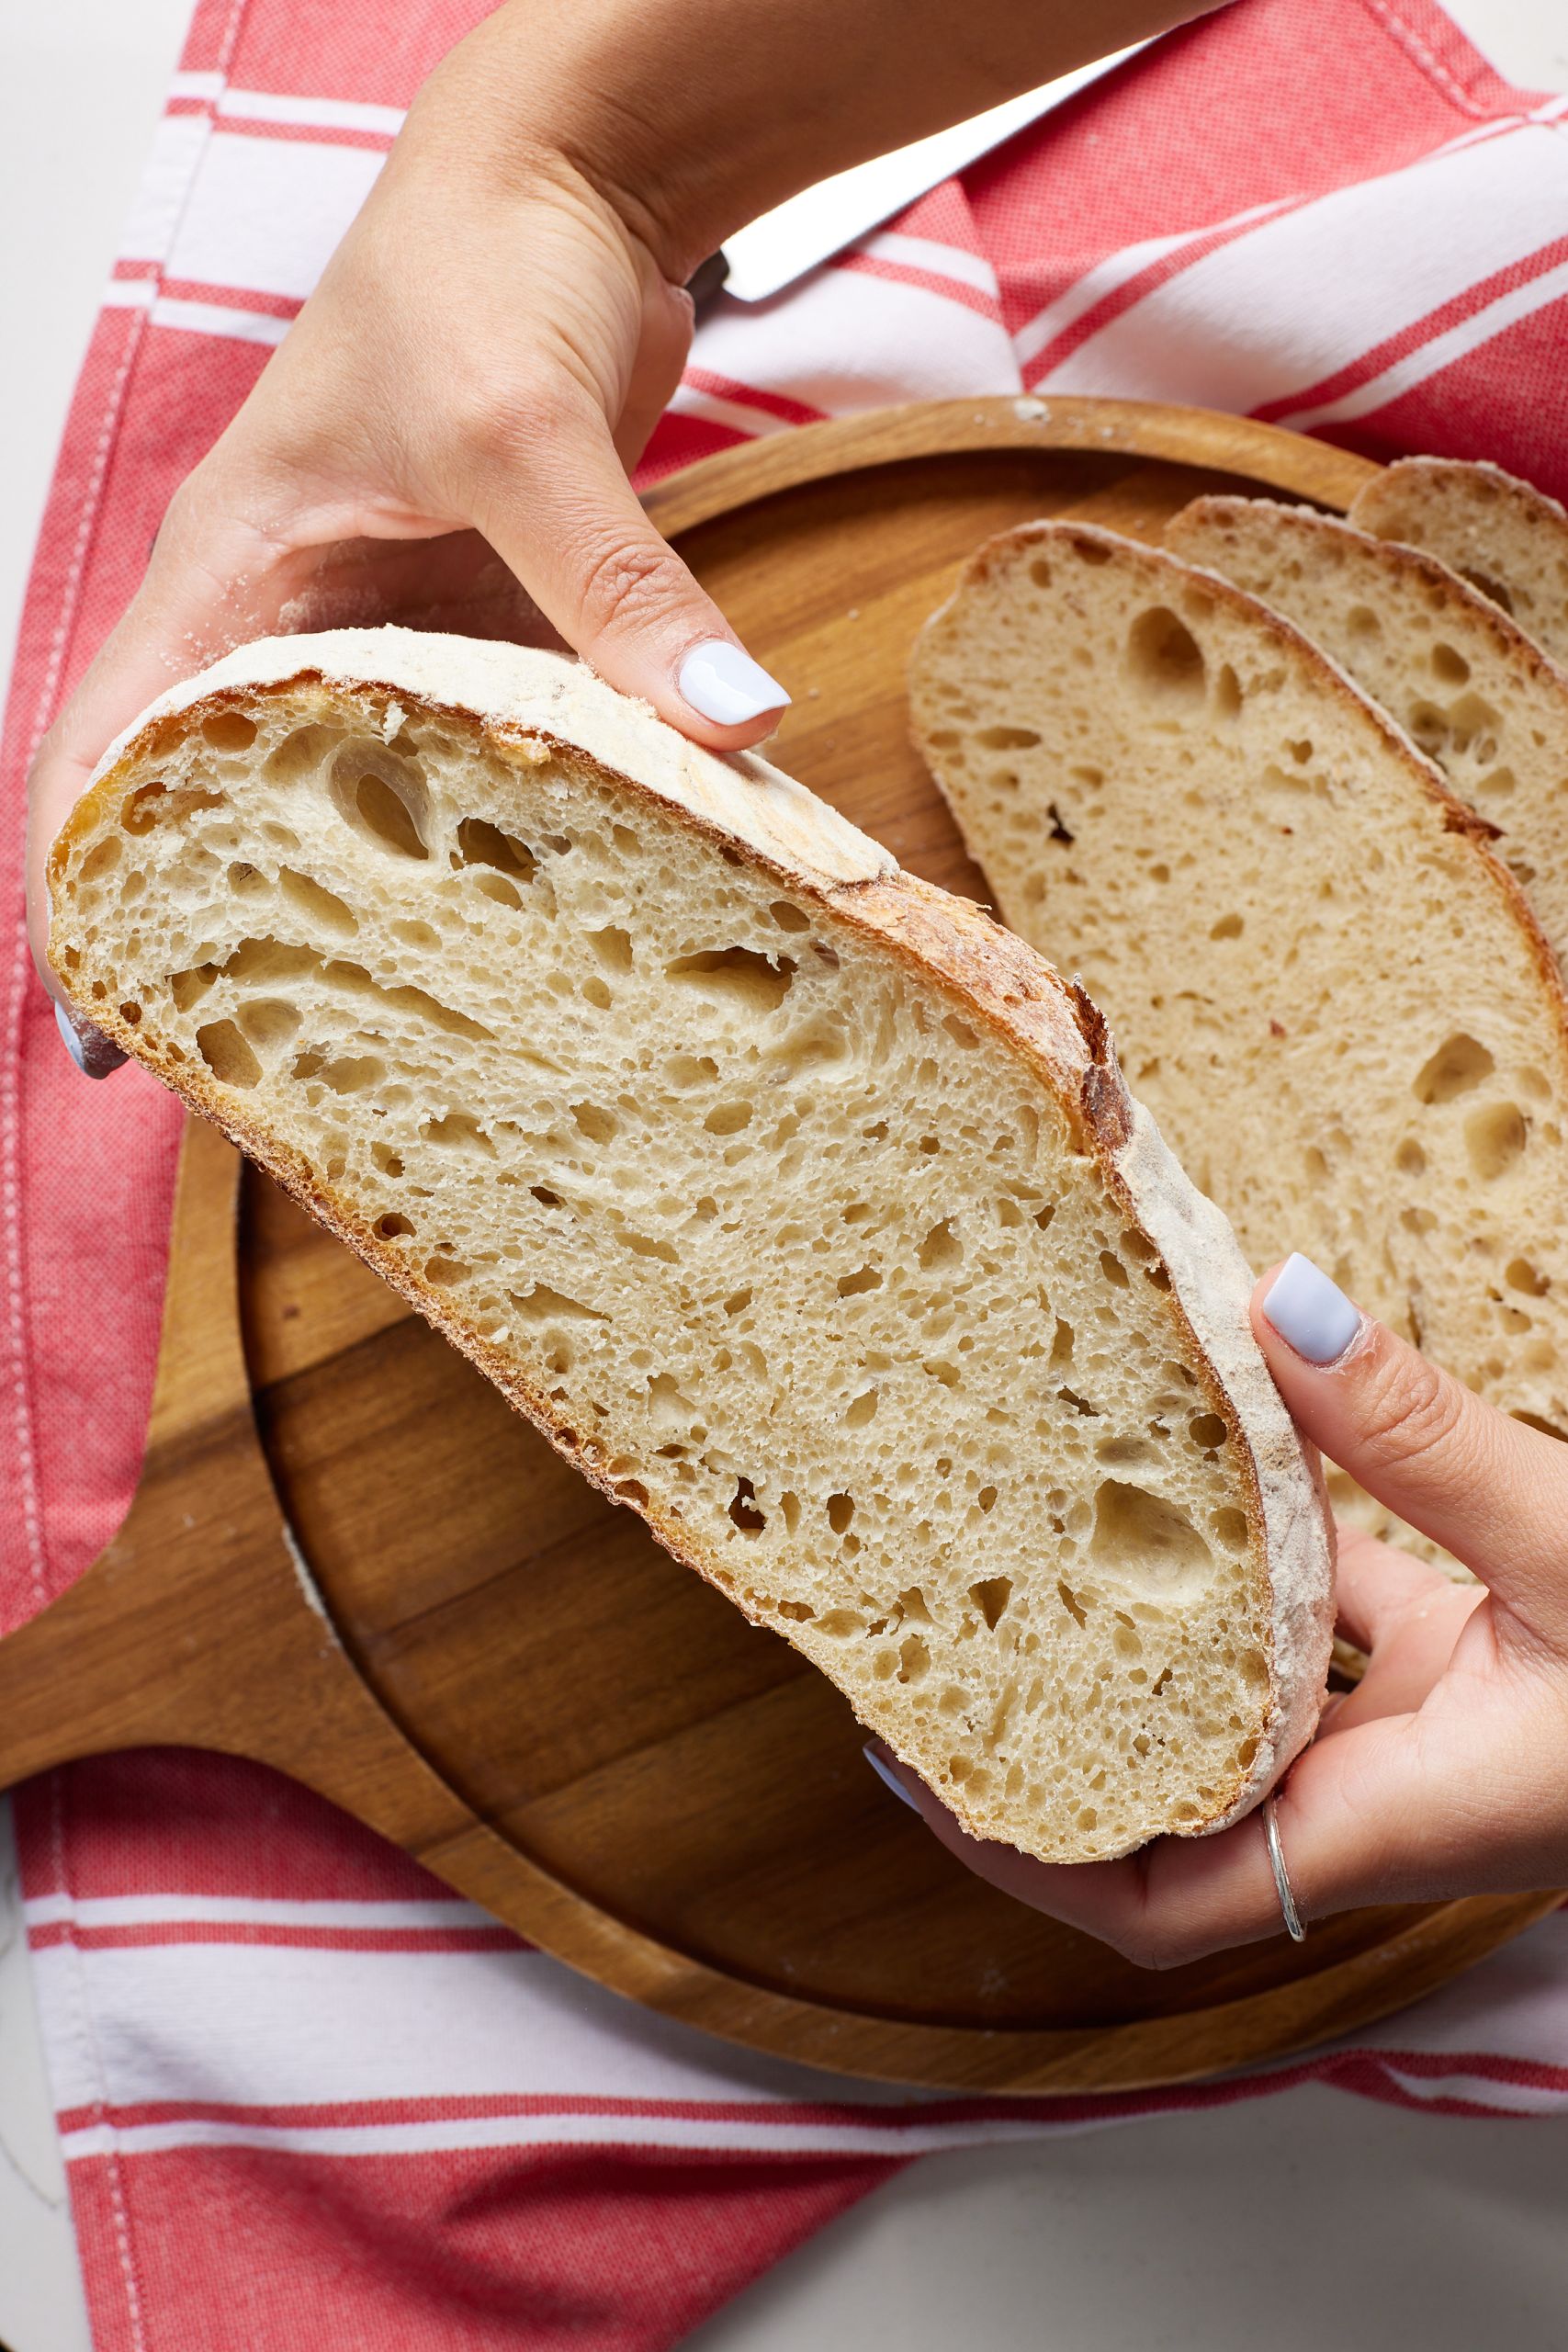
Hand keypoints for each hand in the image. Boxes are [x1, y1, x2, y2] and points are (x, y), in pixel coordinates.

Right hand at [28, 0, 1210, 1063]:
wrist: (570, 176)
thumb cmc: (482, 262)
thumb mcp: (524, 433)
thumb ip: (611, 589)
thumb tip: (726, 733)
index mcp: (227, 577)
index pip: (106, 757)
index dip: (87, 901)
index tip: (111, 1035)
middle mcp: (291, 616)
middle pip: (227, 808)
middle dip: (243, 938)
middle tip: (291, 1078)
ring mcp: (388, 625)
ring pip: (364, 795)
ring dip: (392, 902)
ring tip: (433, 1036)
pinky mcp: (481, 620)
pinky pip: (483, 753)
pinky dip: (515, 828)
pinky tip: (570, 905)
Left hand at [872, 1253, 1567, 1965]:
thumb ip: (1437, 1444)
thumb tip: (1289, 1310)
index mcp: (1404, 1816)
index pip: (1161, 1895)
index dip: (1020, 1850)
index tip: (911, 1767)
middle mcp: (1395, 1785)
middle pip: (1170, 1788)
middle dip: (1049, 1720)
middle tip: (938, 1610)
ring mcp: (1432, 1718)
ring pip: (1249, 1684)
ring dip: (1155, 1612)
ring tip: (1044, 1508)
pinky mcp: (1478, 1650)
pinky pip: (1341, 1610)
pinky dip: (1277, 1540)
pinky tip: (1231, 1433)